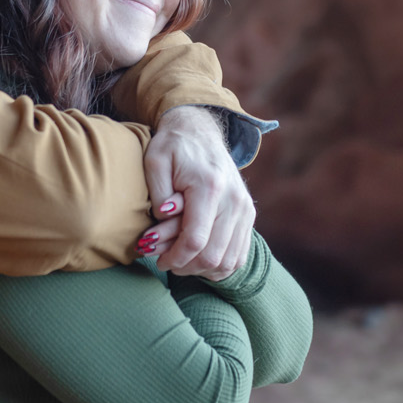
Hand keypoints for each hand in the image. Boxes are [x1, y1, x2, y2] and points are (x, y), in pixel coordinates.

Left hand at [141, 105, 253, 280]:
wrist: (200, 132)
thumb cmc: (172, 148)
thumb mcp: (154, 162)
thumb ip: (158, 194)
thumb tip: (166, 219)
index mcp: (210, 186)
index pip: (195, 239)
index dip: (176, 258)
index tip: (159, 260)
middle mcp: (234, 200)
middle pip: (214, 255)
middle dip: (186, 267)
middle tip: (166, 263)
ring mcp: (245, 208)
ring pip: (229, 261)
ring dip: (202, 270)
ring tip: (182, 262)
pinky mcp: (248, 214)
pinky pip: (239, 255)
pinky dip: (219, 265)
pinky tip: (199, 260)